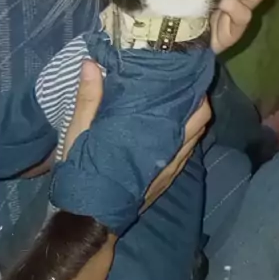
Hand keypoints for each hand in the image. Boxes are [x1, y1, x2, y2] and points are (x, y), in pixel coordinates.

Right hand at [64, 60, 210, 212]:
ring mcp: (173, 166)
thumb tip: (90, 63)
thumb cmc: (84, 170)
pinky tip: (175, 124)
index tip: (185, 69)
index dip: (191, 89)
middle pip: (200, 121)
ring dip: (192, 117)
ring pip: (196, 136)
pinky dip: (188, 135)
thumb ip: (88, 99)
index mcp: (152, 136)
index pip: (190, 110)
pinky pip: (188, 151)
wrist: (90, 216)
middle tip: (183, 79)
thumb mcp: (79, 132)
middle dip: (196, 99)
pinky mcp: (169, 177)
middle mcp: (171, 151)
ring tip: (181, 97)